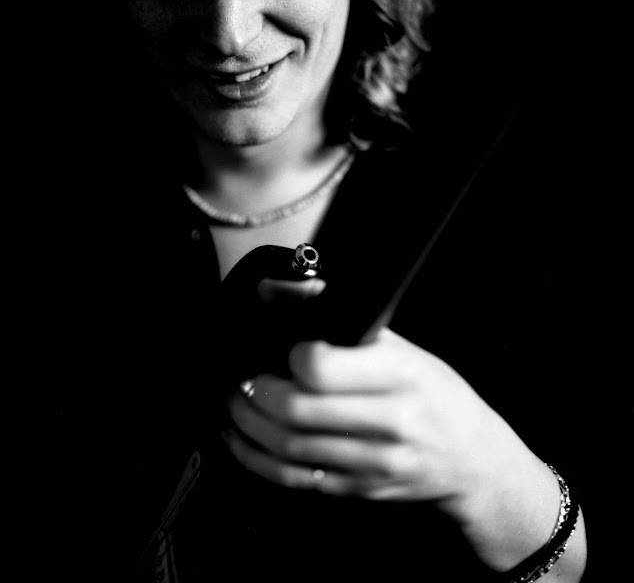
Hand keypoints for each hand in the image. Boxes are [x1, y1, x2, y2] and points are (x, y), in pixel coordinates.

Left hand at [225, 326, 520, 506]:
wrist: (473, 459)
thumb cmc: (436, 395)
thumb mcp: (406, 350)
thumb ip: (350, 325)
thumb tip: (285, 292)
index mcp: (401, 375)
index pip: (325, 368)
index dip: (291, 357)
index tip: (280, 349)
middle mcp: (390, 422)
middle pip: (297, 410)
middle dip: (254, 392)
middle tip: (239, 376)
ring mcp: (374, 462)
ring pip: (289, 448)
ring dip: (246, 424)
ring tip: (233, 402)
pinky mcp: (359, 488)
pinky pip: (295, 479)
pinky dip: (258, 460)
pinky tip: (242, 440)